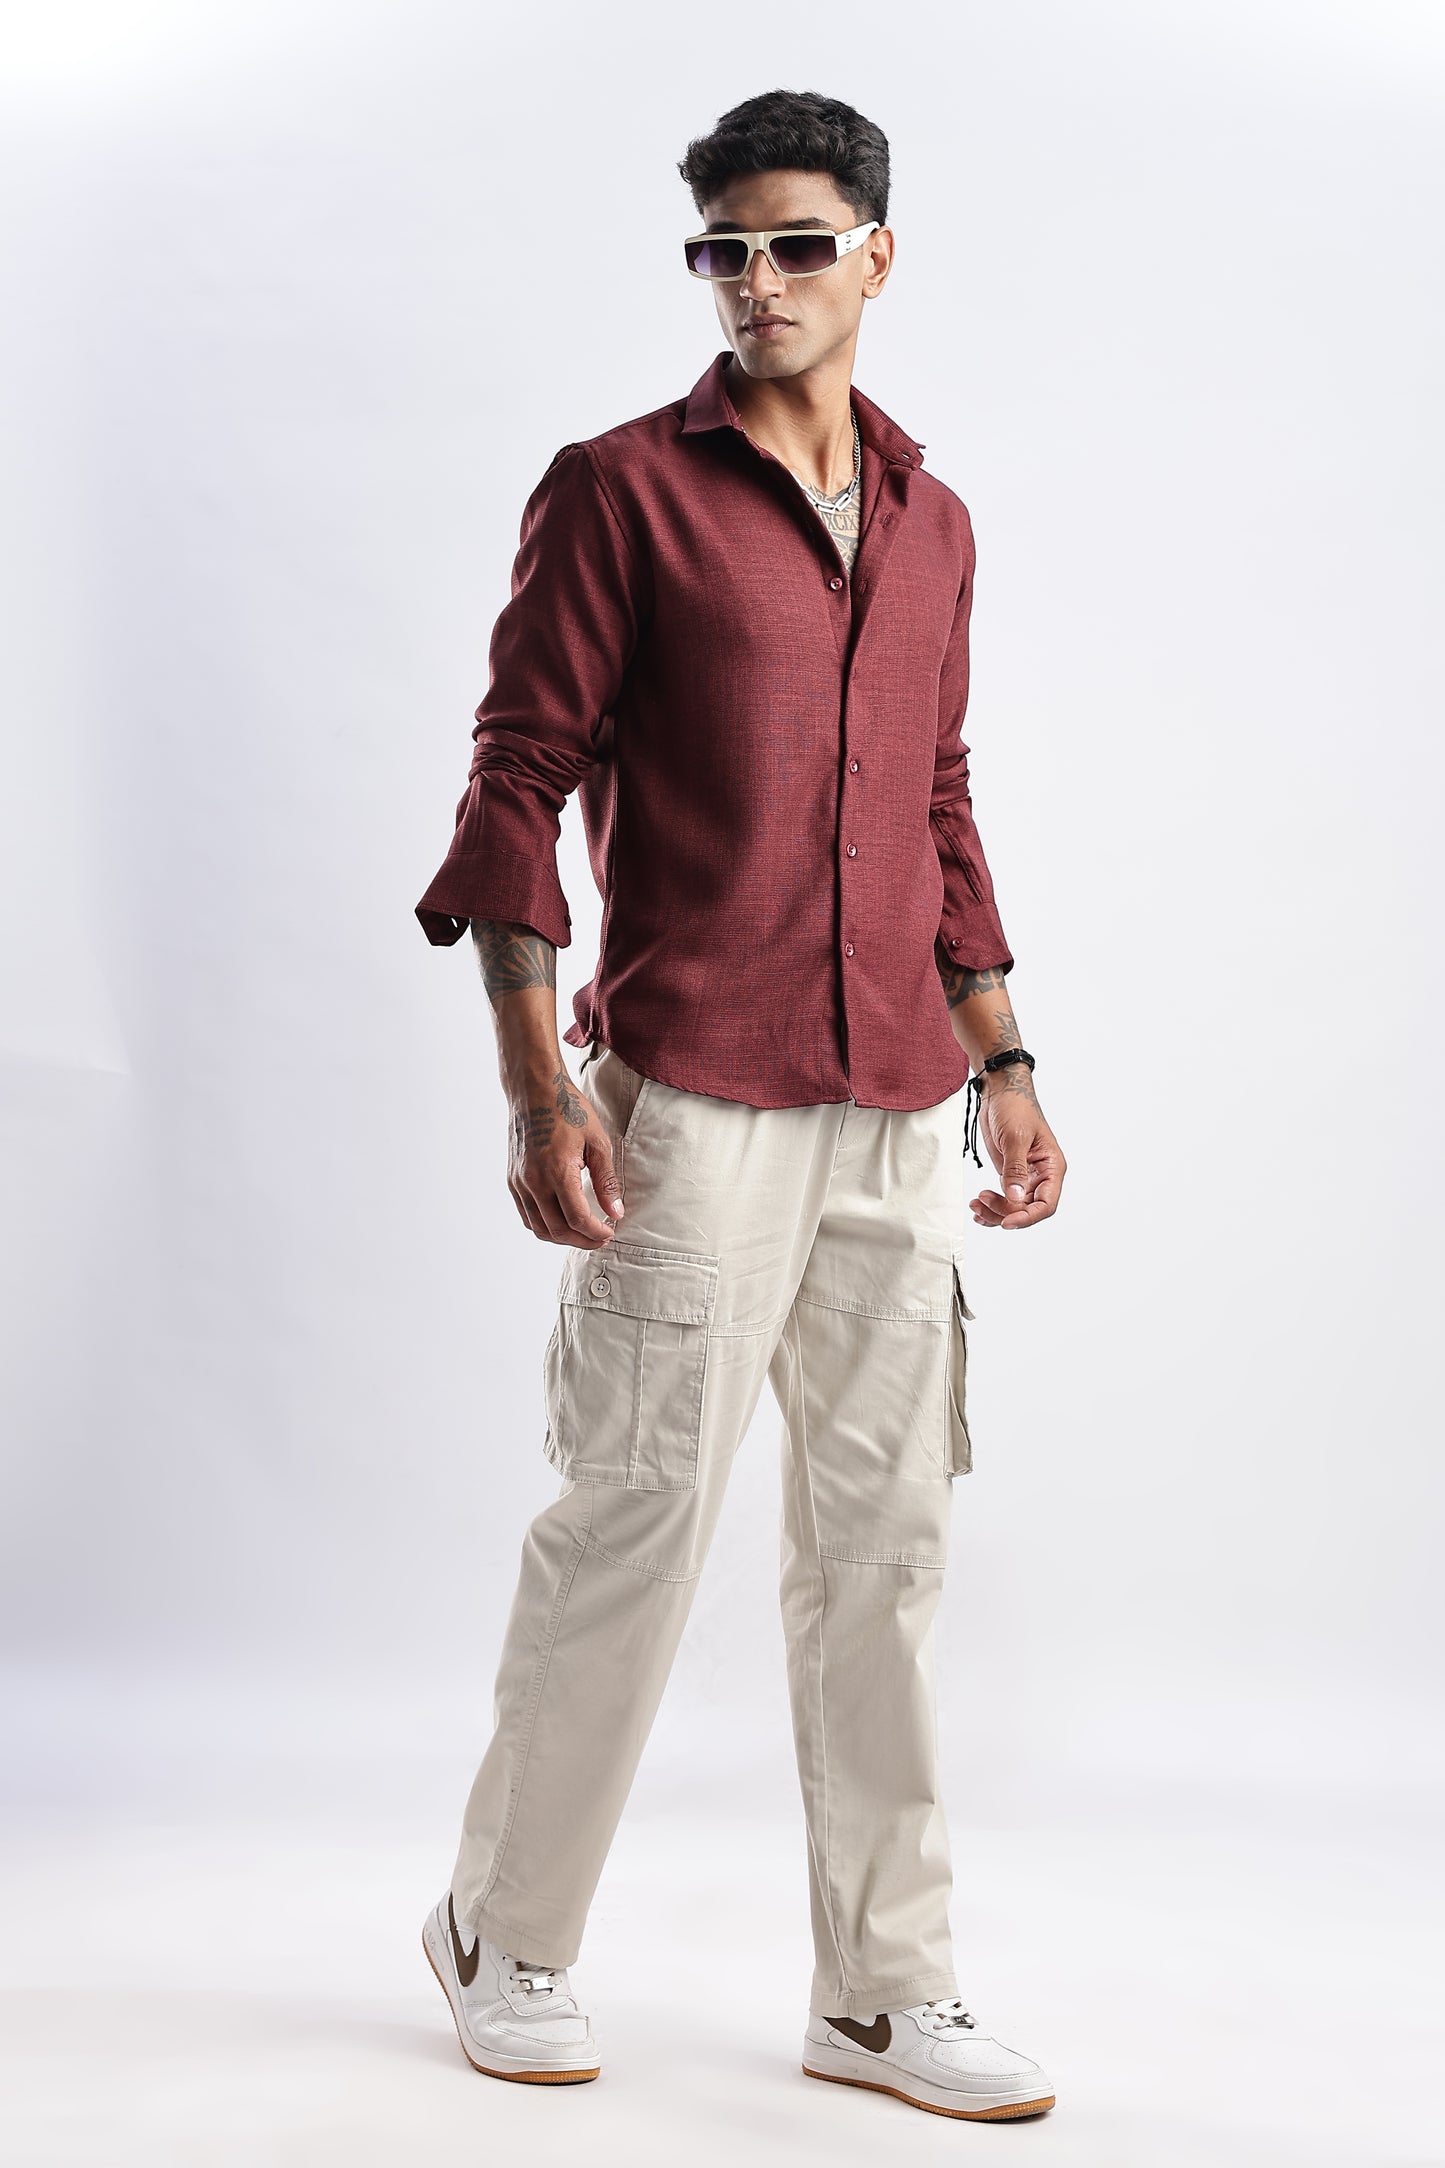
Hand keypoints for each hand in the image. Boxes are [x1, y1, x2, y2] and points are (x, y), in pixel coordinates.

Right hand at [507, 1062, 624, 1246]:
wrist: (534, 1089)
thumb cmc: (568, 1109)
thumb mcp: (598, 1142)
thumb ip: (607, 1181)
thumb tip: (615, 1213)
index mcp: (556, 1171)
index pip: (576, 1218)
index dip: (595, 1232)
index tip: (610, 1232)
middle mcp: (533, 1181)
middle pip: (557, 1230)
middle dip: (582, 1240)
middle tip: (600, 1237)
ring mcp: (519, 1182)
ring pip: (538, 1228)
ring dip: (562, 1236)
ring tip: (583, 1232)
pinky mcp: (513, 1179)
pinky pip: (526, 1215)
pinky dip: (544, 1225)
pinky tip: (562, 1220)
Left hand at [969, 1072, 1065, 1229]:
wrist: (1001, 1091)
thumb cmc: (1016, 1107)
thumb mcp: (1015, 1138)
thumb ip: (1015, 1169)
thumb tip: (1015, 1197)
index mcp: (1051, 1167)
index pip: (1046, 1204)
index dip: (1028, 1217)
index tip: (1007, 1221)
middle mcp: (1041, 1175)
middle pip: (1028, 1209)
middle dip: (1005, 1212)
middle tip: (982, 1202)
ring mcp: (1025, 1176)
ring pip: (1014, 1207)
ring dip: (995, 1212)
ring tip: (975, 1205)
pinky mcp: (1009, 1174)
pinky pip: (1004, 1198)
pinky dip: (992, 1207)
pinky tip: (979, 1210)